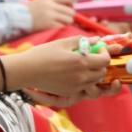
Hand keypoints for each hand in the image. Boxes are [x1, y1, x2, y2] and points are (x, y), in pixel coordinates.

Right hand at [1, 36, 117, 101]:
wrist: (27, 71)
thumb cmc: (43, 54)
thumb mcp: (63, 43)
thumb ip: (82, 40)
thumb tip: (97, 39)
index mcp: (81, 61)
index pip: (105, 60)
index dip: (105, 53)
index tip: (98, 48)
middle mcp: (81, 76)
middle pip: (102, 72)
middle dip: (100, 63)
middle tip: (91, 56)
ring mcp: (76, 86)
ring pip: (95, 81)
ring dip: (93, 72)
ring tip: (82, 64)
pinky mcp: (69, 92)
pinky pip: (84, 87)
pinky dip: (84, 80)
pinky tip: (74, 72)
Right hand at [27, 0, 75, 30]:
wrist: (18, 19)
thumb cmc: (30, 11)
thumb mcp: (41, 1)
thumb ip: (54, 2)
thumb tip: (70, 7)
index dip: (70, 5)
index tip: (68, 10)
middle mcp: (50, 5)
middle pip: (71, 11)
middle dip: (69, 16)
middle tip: (64, 19)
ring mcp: (50, 15)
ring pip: (69, 20)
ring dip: (66, 23)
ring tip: (59, 24)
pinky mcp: (49, 25)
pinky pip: (62, 27)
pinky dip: (60, 29)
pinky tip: (54, 28)